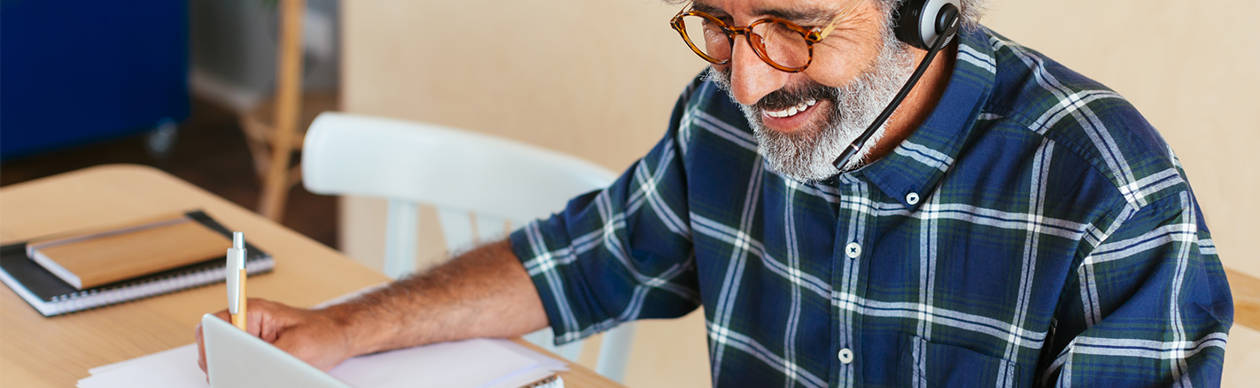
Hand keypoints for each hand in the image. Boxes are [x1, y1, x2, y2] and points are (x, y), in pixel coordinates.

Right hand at [194, 298, 355, 373]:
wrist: (339, 336)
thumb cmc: (324, 333)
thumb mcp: (299, 346)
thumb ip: (268, 356)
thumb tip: (246, 368)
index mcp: (254, 312)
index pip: (215, 323)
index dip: (210, 344)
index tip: (216, 362)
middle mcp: (248, 324)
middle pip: (214, 344)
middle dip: (220, 363)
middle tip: (233, 377)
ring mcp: (251, 340)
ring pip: (225, 359)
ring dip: (233, 371)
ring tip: (250, 377)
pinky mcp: (256, 355)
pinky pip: (240, 368)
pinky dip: (244, 376)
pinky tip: (257, 379)